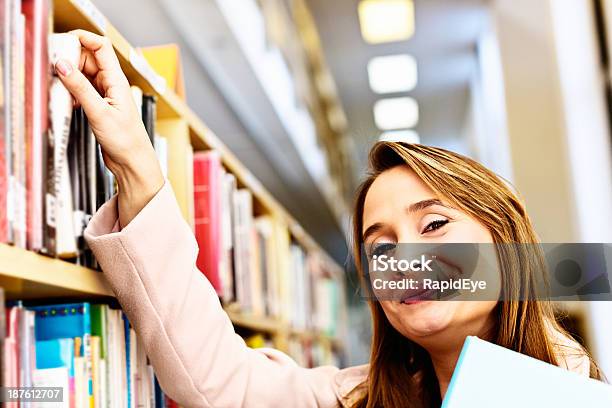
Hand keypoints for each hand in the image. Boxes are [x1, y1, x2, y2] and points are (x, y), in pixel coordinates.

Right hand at [55, 29, 163, 226]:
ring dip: (70, 78)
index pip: (101, 47)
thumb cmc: (126, 141)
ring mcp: (105, 95)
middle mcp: (112, 85)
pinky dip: (72, 92)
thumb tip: (62, 64)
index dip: (83, 39)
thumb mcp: (99, 112)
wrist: (133, 163)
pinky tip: (66, 101)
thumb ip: (80, 88)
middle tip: (54, 69)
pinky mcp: (99, 107)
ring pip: (83, 75)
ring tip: (59, 88)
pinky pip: (82, 91)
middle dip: (70, 59)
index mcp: (117, 80)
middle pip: (88, 59)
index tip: (63, 42)